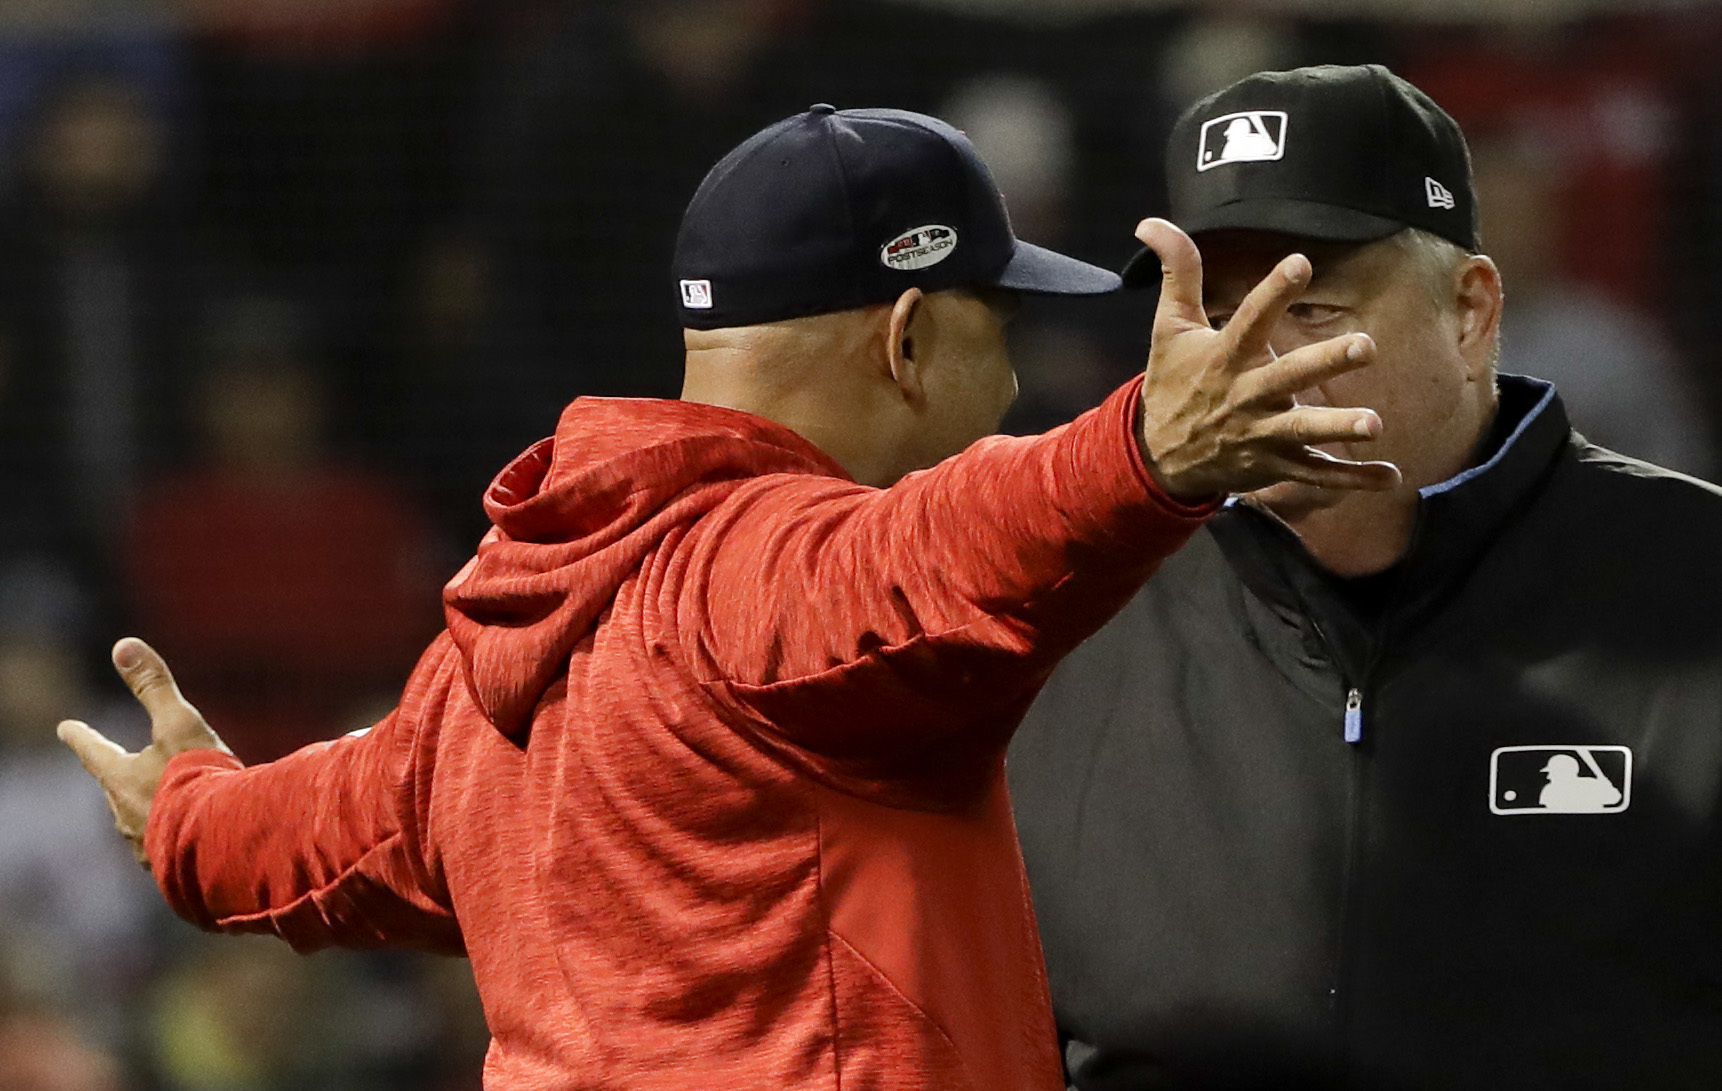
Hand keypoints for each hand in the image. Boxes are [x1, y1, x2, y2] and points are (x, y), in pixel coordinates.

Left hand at [58, 638, 230, 867]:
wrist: (224, 840)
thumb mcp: (179, 723)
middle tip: (125, 769)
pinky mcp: (168, 869)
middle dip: (120, 778)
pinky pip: (164, 847)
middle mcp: (124, 813)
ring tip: (169, 806)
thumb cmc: (198, 777)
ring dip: (150, 810)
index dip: (81, 737)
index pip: (93, 750)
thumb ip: (153, 686)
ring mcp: (144, 845)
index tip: (65, 727)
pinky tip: (191, 839)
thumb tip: (123, 645)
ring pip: (139, 821)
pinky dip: (173, 836)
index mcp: (120, 777)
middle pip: (115, 790)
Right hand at [1133, 218, 1402, 501]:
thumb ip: (1178, 272)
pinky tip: (1390, 476)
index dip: (1274, 291)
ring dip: (1339, 428)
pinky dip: (1352, 479)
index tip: (1300, 262)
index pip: (1250, 319)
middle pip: (1288, 377)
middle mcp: (1245, 396)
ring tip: (1375, 424)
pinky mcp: (1273, 465)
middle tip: (1365, 346)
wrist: (1158, 457)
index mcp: (1224, 357)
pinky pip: (1316, 475)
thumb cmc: (1174, 383)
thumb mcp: (1170, 328)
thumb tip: (1150, 221)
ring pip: (1303, 431)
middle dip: (1325, 362)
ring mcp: (1261, 434)